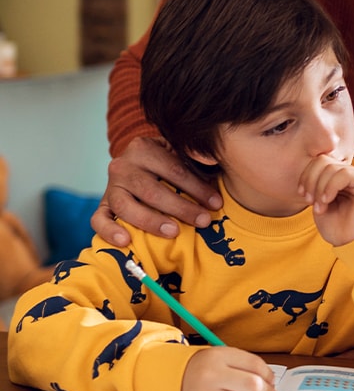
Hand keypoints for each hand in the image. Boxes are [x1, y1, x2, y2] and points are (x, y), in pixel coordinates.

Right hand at [91, 136, 222, 246]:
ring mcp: (110, 187)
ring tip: (173, 232)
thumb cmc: (166, 164)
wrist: (136, 165)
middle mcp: (123, 166)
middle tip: (203, 221)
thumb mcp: (178, 155)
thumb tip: (217, 178)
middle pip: (151, 190)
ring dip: (151, 221)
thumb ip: (193, 164)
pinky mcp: (102, 205)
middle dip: (181, 208)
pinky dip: (110, 231)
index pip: (173, 170)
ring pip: (126, 206)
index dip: (197, 188)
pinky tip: (126, 241)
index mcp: (143, 148)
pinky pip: (99, 219)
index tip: (216, 203)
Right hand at [181, 347, 277, 390]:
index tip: (270, 380)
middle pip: (254, 385)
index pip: (255, 365)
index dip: (268, 374)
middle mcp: (211, 376)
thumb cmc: (206, 368)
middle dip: (267, 390)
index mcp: (218, 357)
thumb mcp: (223, 357)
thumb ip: (248, 366)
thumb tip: (273, 385)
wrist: (174, 380)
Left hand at [299, 156, 353, 246]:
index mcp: (339, 176)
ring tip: (320, 207)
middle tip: (310, 201)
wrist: (351, 244)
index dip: (306, 175)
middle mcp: (351, 172)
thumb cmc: (336, 226)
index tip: (302, 194)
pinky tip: (327, 201)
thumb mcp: (319, 201)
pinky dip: (330, 187)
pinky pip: (344, 174)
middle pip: (323, 160)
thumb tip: (309, 168)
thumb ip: (316, 182)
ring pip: (331, 167)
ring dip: (320, 188)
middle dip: (311, 181)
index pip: (319, 161)